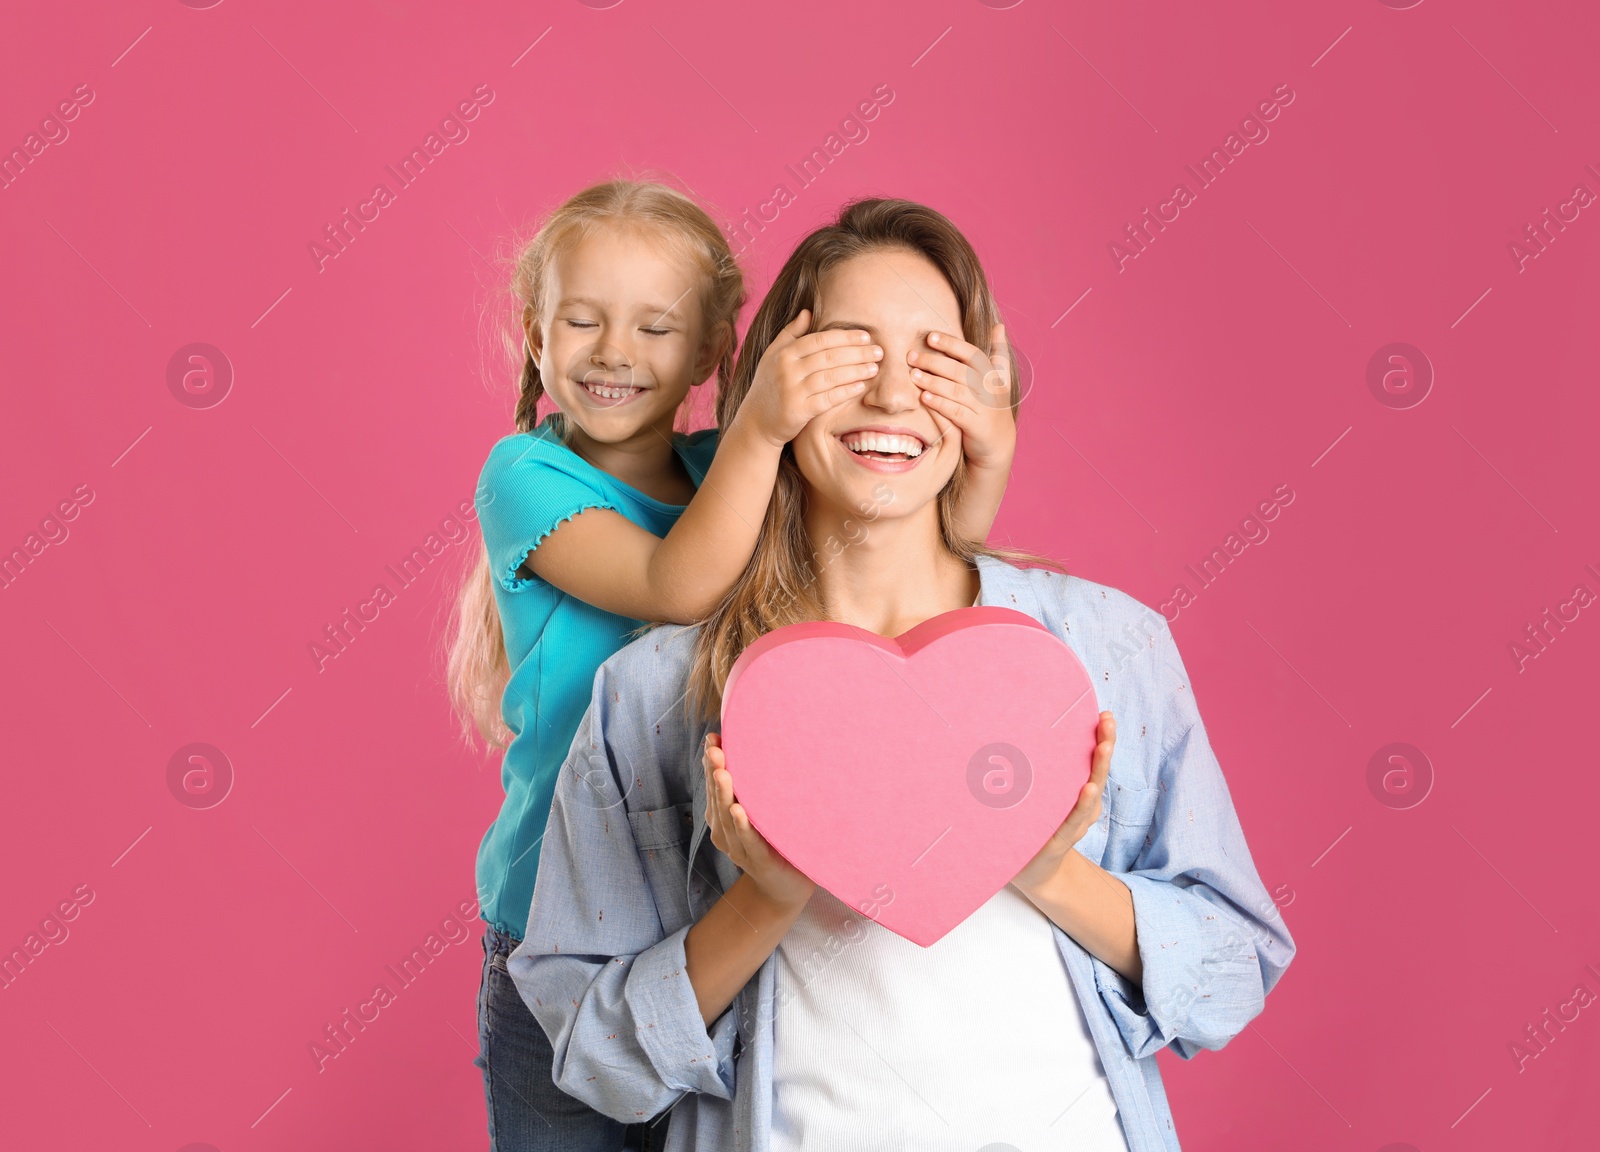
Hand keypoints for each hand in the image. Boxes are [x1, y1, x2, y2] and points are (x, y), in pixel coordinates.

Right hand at [702, 733, 815, 909]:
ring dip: (724, 794)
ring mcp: (740, 848)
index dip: (710, 764)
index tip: (713, 739)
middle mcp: (725, 832)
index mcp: (723, 818)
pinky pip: (749, 841)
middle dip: (714, 772)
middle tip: (714, 749)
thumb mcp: (760, 812)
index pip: (713, 786)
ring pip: (728, 818)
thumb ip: (753, 787)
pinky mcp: (759, 861)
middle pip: (717, 799)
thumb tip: (755, 748)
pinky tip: (739, 810)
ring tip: (722, 772)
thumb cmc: (774, 843)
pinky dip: (743, 826)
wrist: (785, 888)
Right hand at [739, 309, 883, 448]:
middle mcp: (786, 370)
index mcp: (783, 353)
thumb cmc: (769, 385)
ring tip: (874, 368)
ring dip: (856, 371)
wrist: (756, 421)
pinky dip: (845, 392)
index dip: (845, 337)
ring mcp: (792, 391)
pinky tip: (861, 387)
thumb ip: (790, 334)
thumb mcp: (773, 356)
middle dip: (857, 353)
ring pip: (830, 377)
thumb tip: (807, 312)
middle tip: (878, 352)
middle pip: (829, 357)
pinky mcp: (798, 411)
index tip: (866, 336)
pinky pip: (827, 399)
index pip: (820, 339)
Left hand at [910, 322, 1018, 472]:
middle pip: (960, 371)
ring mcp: (985, 408)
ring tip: (913, 375)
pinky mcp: (976, 426)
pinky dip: (939, 404)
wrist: (998, 443)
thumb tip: (999, 326)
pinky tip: (924, 398)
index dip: (951, 344)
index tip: (930, 337)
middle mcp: (990, 390)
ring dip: (933, 382)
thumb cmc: (991, 407)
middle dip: (934, 362)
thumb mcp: (999, 380)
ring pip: (956, 391)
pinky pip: (955, 412)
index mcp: (993, 375)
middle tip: (912, 356)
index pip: (972, 354)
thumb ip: (997, 353)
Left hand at [1010, 712, 1115, 897]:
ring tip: (1103, 748)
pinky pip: (1072, 820)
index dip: (1101, 739)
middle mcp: (1081, 807)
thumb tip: (1007, 731)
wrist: (1031, 871)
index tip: (1104, 715)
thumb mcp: (1035, 798)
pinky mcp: (1060, 841)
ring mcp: (1074, 824)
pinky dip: (1082, 804)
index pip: (1092, 761)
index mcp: (1077, 794)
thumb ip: (1033, 773)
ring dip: (1097, 768)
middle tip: (1107, 722)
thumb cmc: (1032, 828)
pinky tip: (1088, 789)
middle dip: (1104, 745)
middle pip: (1097, 771)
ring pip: (1090, 793)